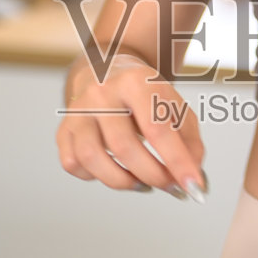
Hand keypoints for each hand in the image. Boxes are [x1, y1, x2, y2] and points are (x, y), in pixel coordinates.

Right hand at [56, 53, 206, 198]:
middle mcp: (101, 94)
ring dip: (122, 181)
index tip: (193, 187)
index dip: (178, 162)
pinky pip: (73, 163)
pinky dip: (94, 177)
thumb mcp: (175, 107)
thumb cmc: (145, 94)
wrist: (106, 70)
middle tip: (169, 186)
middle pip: (123, 147)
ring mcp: (77, 111)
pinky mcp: (64, 129)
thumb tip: (193, 179)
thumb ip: (189, 143)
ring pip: (91, 158)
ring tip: (142, 183)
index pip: (158, 129)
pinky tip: (113, 170)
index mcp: (135, 82)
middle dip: (152, 175)